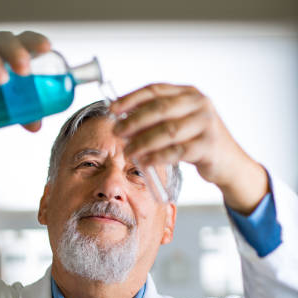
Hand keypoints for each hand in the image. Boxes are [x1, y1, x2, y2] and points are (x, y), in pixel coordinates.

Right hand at [0, 30, 50, 133]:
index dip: (33, 41)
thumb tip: (36, 126)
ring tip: (2, 80)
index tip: (46, 48)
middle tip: (24, 70)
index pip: (21, 39)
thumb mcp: (3, 102)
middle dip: (15, 52)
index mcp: (4, 52)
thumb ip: (21, 113)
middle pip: (2, 41)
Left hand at [111, 84, 268, 213]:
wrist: (229, 163)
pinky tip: (145, 162)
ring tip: (128, 151)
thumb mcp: (182, 122)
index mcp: (189, 93)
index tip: (113, 109)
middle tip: (118, 133)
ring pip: (167, 132)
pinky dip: (157, 157)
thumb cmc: (200, 142)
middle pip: (159, 109)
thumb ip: (159, 119)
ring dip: (143, 142)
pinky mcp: (208, 146)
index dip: (131, 98)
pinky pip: (176, 151)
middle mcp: (199, 104)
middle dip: (134, 121)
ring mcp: (206, 124)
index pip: (155, 90)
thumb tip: (124, 123)